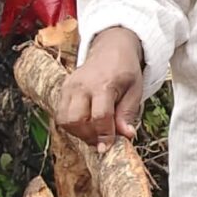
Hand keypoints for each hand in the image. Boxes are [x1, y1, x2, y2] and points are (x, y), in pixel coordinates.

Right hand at [55, 27, 144, 147]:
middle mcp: (81, 85)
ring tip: (95, 132)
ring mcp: (69, 87)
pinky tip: (87, 124)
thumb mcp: (135, 90)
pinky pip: (61, 115)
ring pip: (65, 120)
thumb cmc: (125, 70)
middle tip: (103, 140)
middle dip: (89, 136)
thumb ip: (128, 113)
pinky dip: (72, 125)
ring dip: (79, 133)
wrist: (111, 48)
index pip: (100, 115)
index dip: (104, 135)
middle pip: (76, 120)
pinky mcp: (62, 90)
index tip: (107, 148)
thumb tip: (126, 135)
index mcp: (103, 84)